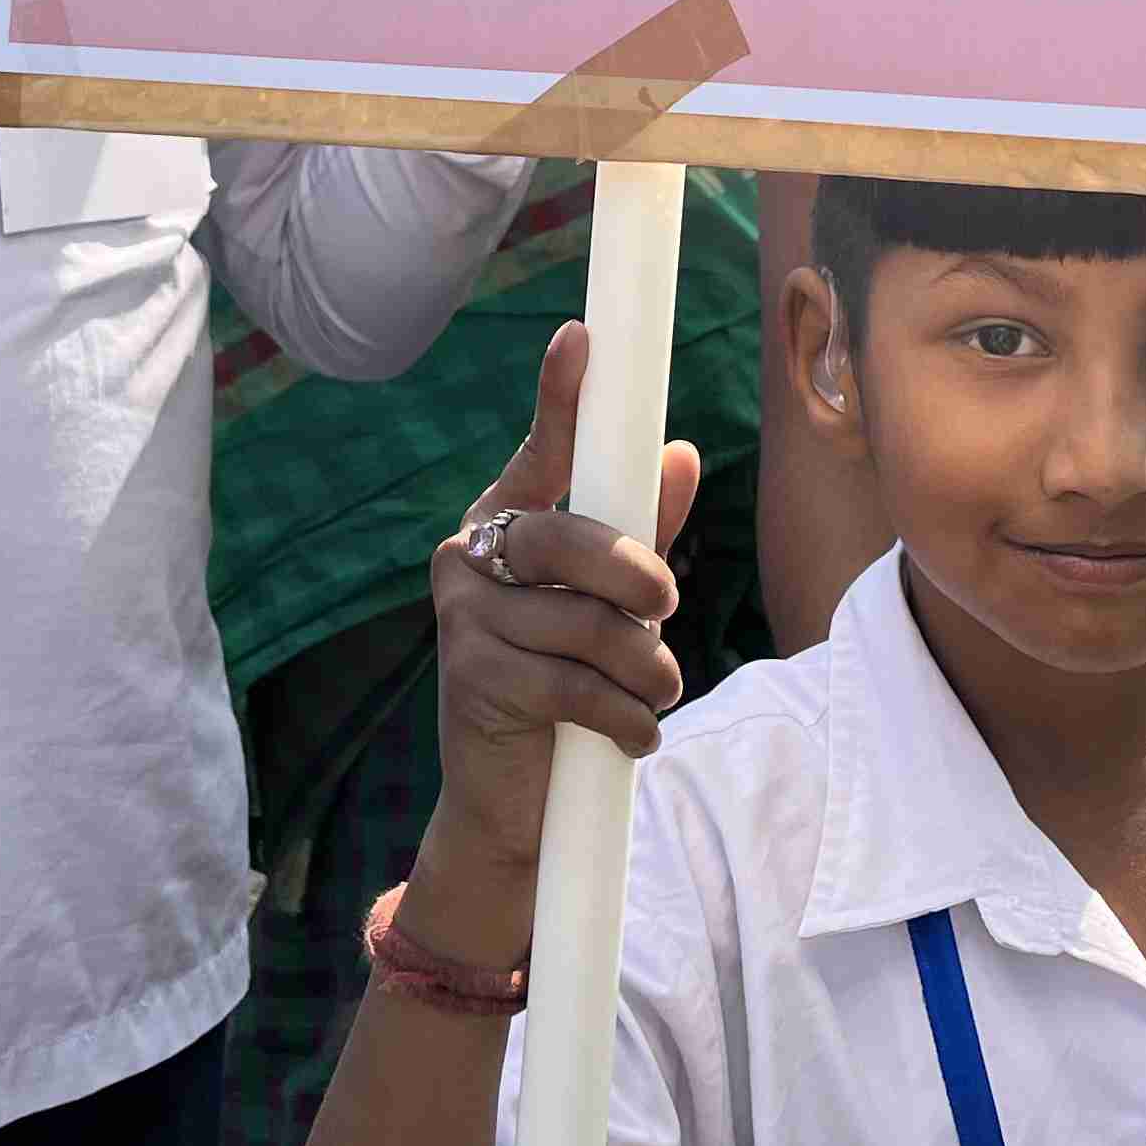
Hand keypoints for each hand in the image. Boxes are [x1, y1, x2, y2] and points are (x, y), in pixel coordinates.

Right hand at [405, 322, 700, 966]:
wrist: (510, 807)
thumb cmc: (566, 686)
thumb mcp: (612, 610)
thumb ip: (643, 533)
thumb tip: (680, 453)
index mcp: (507, 523)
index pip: (541, 451)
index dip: (561, 397)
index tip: (583, 338)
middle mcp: (471, 558)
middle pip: (565, 536)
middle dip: (634, 571)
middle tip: (667, 603)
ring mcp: (464, 619)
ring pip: (583, 621)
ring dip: (642, 667)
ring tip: (653, 692)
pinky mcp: (473, 681)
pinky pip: (574, 684)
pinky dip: (624, 716)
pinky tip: (631, 735)